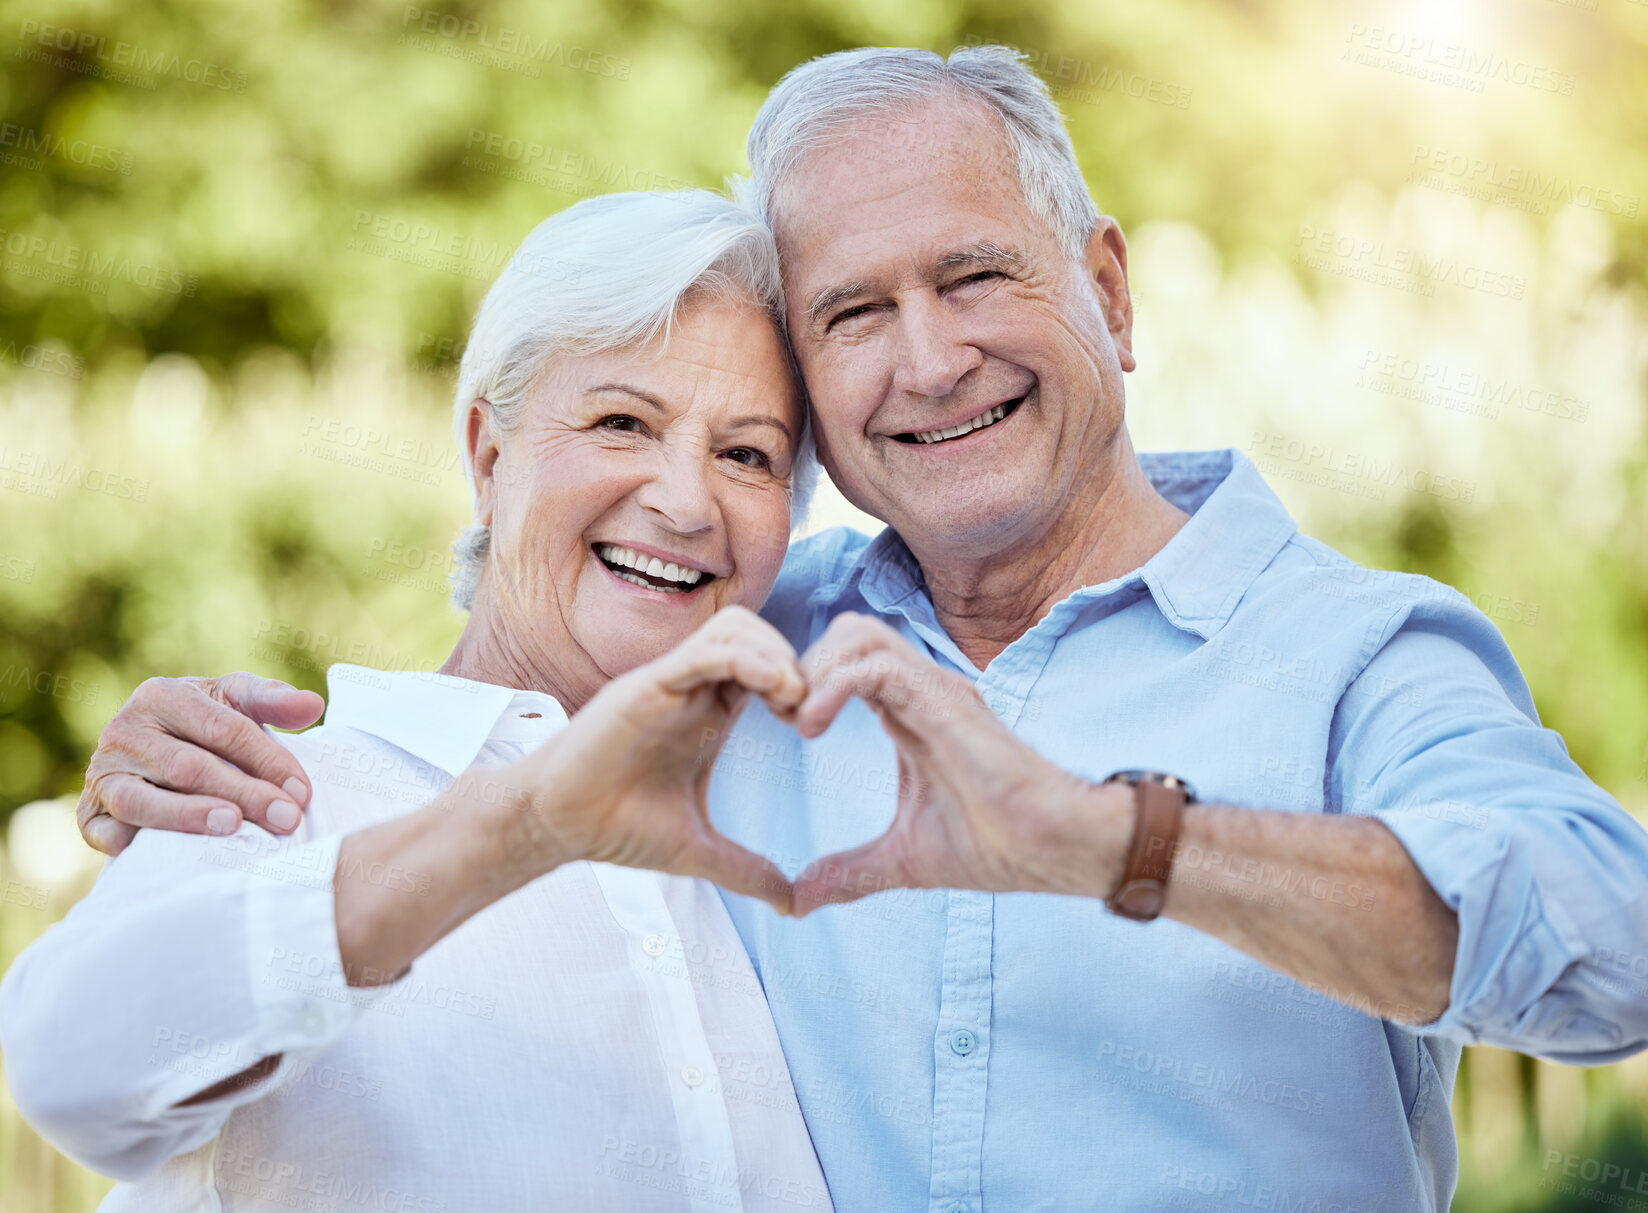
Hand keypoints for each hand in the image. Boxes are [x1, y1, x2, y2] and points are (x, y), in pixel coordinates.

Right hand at [79, 675, 324, 854]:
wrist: (150, 747)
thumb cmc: (205, 723)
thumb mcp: (235, 701)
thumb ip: (273, 700)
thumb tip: (312, 705)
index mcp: (162, 695)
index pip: (224, 729)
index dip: (267, 760)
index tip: (302, 791)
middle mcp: (124, 731)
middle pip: (189, 767)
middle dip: (243, 794)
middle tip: (286, 819)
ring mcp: (102, 774)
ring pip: (143, 801)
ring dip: (190, 817)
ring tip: (233, 828)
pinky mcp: (88, 813)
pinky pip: (105, 832)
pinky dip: (133, 843)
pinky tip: (171, 854)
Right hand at [482, 606, 805, 914]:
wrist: (557, 827)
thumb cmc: (617, 827)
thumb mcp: (698, 850)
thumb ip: (747, 871)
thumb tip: (793, 907)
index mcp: (709, 713)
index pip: (767, 666)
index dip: (799, 685)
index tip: (811, 726)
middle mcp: (692, 689)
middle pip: (757, 634)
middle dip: (795, 660)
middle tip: (807, 707)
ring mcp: (669, 682)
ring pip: (735, 628)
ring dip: (774, 652)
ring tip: (791, 696)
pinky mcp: (646, 685)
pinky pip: (703, 652)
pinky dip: (744, 657)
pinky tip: (772, 686)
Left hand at [788, 614, 1132, 914]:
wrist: (1052, 848)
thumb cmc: (996, 846)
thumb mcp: (901, 861)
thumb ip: (849, 873)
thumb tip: (798, 903)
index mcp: (910, 713)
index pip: (846, 662)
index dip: (805, 682)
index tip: (783, 726)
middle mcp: (921, 690)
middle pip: (847, 632)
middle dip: (803, 665)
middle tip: (783, 717)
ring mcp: (935, 689)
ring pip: (859, 634)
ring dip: (816, 668)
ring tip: (799, 721)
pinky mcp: (944, 701)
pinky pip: (876, 666)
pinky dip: (833, 686)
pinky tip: (813, 728)